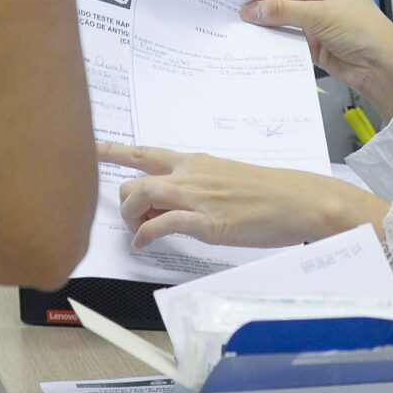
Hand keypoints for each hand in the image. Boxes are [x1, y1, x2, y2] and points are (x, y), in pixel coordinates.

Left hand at [106, 143, 390, 248]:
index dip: (115, 151)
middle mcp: (191, 174)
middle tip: (135, 221)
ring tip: (140, 232)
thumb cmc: (271, 194)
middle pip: (135, 179)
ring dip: (132, 217)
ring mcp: (197, 196)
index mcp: (197, 162)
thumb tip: (176, 201)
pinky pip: (160, 223)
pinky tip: (146, 243)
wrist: (300, 200)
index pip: (147, 153)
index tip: (92, 149)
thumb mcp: (228, 181)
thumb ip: (198, 187)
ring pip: (141, 195)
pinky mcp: (206, 221)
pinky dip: (146, 235)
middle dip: (125, 202)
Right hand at [240, 0, 392, 119]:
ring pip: (285, 16)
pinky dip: (275, 37)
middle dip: (265, 2)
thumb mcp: (320, 15)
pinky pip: (289, 36)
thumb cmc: (363, 31)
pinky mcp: (314, 42)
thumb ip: (283, 12)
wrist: (380, 67)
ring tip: (245, 25)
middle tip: (241, 11)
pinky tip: (261, 39)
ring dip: (268, 20)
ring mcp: (318, 20)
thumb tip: (252, 9)